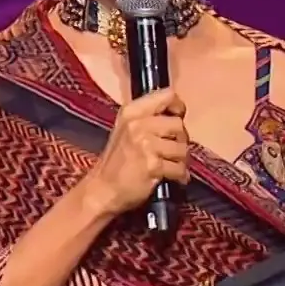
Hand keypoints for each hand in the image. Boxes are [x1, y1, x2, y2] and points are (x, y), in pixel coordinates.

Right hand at [81, 88, 189, 215]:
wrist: (102, 190)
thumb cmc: (117, 161)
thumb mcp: (127, 129)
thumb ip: (149, 118)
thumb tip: (178, 115)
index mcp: (132, 112)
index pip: (168, 95)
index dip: (178, 107)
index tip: (177, 118)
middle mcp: (138, 124)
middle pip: (179, 125)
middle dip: (180, 140)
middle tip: (170, 152)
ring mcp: (145, 145)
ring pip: (182, 148)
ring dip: (180, 161)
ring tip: (169, 166)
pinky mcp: (152, 165)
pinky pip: (179, 168)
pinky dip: (180, 176)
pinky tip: (172, 178)